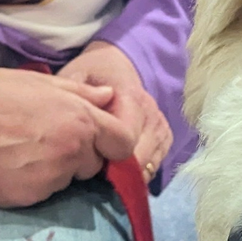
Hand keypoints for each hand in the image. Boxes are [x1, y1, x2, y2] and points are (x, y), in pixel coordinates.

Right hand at [0, 55, 135, 207]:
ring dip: (52, 171)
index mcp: (81, 120)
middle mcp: (71, 151)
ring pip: (66, 182)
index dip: (111, 143)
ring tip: (19, 151)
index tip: (96, 142)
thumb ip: (83, 94)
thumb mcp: (42, 84)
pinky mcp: (25, 198)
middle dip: (78, 157)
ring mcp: (49, 178)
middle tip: (43, 141)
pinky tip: (6, 166)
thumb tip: (111, 96)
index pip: (123, 144)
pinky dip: (29, 184)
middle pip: (93, 166)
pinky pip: (40, 195)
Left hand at [57, 41, 171, 181]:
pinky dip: (138, 173)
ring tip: (105, 175)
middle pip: (139, 159)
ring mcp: (161, 127)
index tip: (86, 160)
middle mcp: (152, 114)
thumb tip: (78, 118)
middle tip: (92, 175)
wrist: (118, 65)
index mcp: (132, 98)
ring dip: (127, 175)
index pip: (125, 139)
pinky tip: (119, 171)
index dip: (106, 155)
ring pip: (149, 166)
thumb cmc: (93, 73)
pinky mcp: (165, 137)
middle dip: (116, 171)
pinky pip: (155, 165)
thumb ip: (77, 94)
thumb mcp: (78, 74)